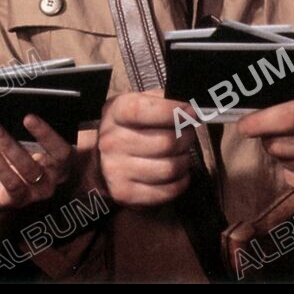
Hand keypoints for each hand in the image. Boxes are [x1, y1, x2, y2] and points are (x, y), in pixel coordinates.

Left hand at [0, 115, 72, 216]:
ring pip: (30, 169)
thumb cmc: (12, 161)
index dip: (51, 133)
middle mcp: (53, 179)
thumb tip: (21, 106)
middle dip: (43, 136)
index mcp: (59, 163)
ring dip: (12, 146)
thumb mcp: (23, 146)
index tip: (34, 116)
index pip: (63, 149)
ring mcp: (38, 192)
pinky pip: (13, 184)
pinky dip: (1, 166)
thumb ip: (27, 133)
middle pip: (55, 159)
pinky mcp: (19, 200)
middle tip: (26, 118)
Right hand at [97, 89, 195, 205]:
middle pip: (166, 142)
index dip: (171, 111)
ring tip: (180, 154)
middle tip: (187, 135)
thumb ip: (163, 100)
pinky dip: (180, 182)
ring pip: (170, 168)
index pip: (142, 110)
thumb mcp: (138, 103)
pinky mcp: (125, 194)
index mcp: (115, 112)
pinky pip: (168, 191)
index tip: (191, 112)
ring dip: (184, 161)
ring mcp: (116, 170)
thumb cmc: (129, 129)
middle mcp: (111, 141)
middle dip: (186, 137)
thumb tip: (191, 106)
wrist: (102, 162)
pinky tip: (177, 173)